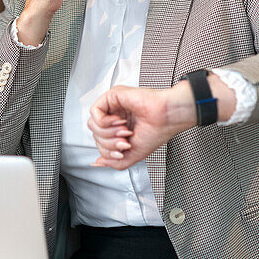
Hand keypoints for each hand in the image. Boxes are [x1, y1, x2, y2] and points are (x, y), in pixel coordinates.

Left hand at [89, 76, 236, 169]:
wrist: (166, 118)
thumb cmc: (156, 132)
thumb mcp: (132, 155)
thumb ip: (114, 161)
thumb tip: (98, 162)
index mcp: (118, 129)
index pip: (100, 142)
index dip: (109, 150)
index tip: (125, 148)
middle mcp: (114, 116)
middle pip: (95, 134)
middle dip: (110, 143)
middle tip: (125, 140)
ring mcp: (113, 106)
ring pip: (92, 124)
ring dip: (108, 133)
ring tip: (124, 130)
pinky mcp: (112, 96)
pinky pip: (95, 112)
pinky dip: (105, 122)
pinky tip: (120, 122)